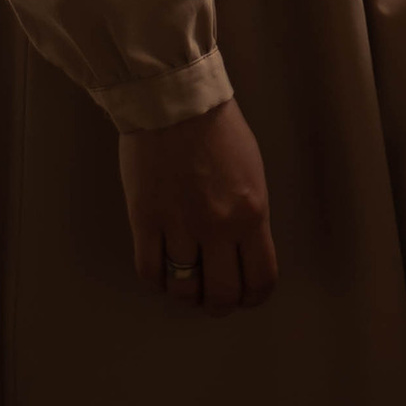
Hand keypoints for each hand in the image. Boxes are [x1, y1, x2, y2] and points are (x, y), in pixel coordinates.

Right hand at [119, 97, 277, 315]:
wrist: (175, 101)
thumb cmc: (218, 129)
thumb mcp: (252, 174)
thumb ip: (249, 217)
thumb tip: (241, 253)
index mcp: (251, 214)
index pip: (261, 279)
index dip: (254, 298)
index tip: (246, 297)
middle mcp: (218, 227)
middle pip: (222, 294)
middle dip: (219, 304)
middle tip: (213, 297)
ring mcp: (179, 226)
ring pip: (183, 289)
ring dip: (186, 294)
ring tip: (185, 283)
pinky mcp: (145, 220)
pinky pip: (149, 271)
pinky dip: (157, 281)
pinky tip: (161, 271)